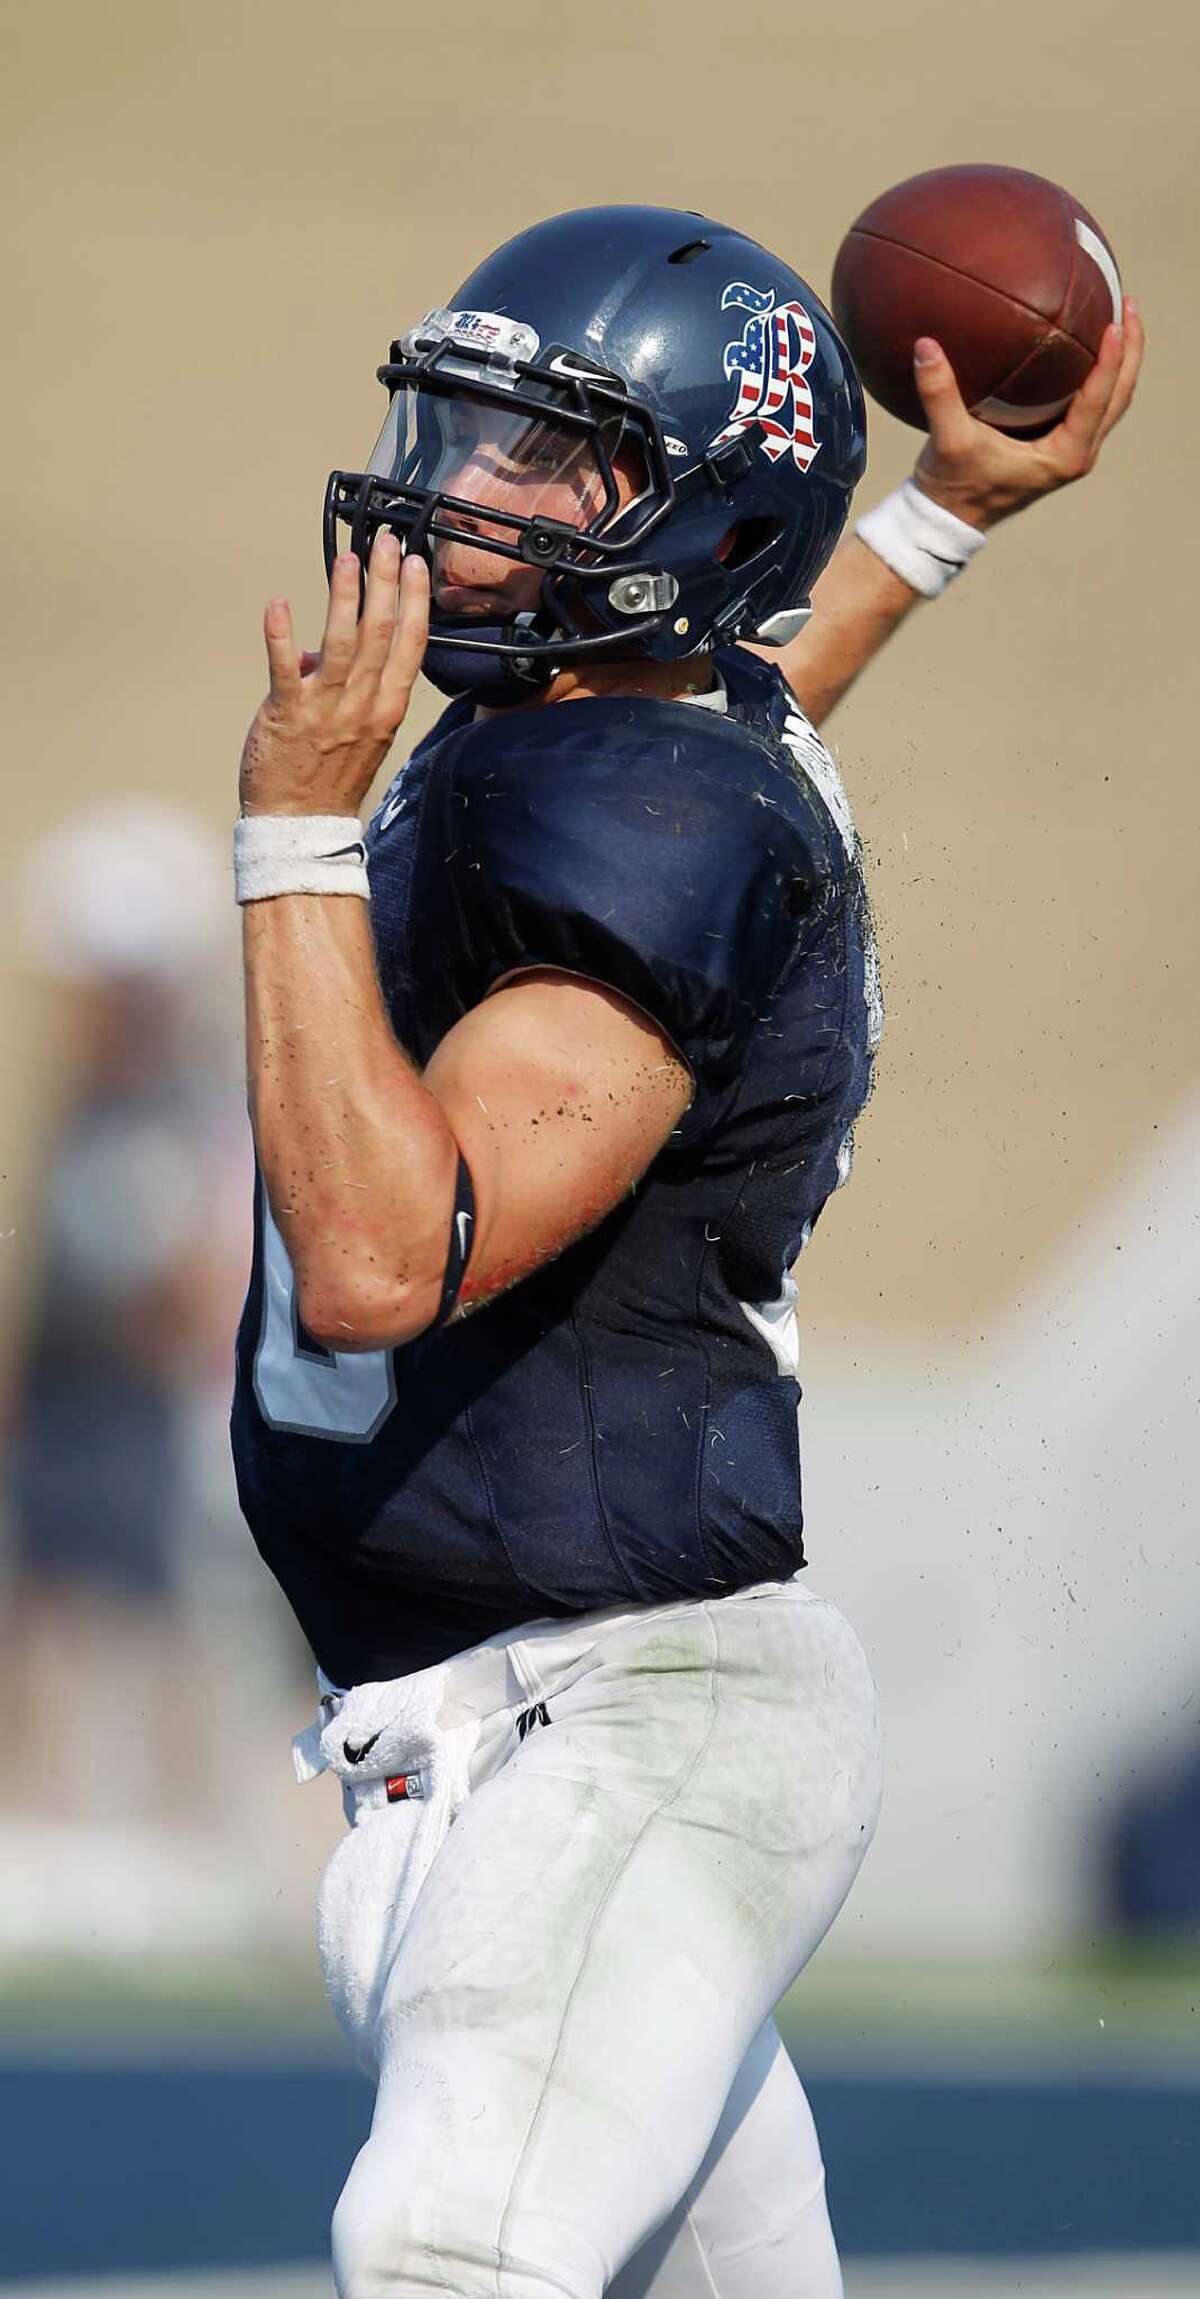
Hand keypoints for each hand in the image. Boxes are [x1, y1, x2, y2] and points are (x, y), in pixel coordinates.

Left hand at [239, 532, 429, 816]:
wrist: (300, 823)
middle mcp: (362, 704)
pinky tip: (278, 603)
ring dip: (345, 597)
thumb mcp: (361, 733)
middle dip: (384, 582)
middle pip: (380, 633)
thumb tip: (315, 649)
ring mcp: (326, 709)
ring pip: (341, 643)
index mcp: (386, 706)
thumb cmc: (330, 778)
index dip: (413, 600)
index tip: (414, 564)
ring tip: (347, 560)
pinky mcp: (287, 714)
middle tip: (386, 542)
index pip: (409, 644)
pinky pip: (284, 669)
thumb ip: (352, 688)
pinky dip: (281, 635)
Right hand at [910, 296, 1143, 529]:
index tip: (1115, 324)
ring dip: (1121, 361)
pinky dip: (1099, 375)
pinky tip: (1087, 346)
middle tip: (1130, 305)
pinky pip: (1093, 405)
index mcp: (1063, 456)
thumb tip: (924, 345)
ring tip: (1122, 318)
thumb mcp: (947, 440)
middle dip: (1131, 351)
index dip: (1111, 361)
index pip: (1098, 400)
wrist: (949, 518)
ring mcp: (1072, 451)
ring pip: (1112, 401)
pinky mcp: (1060, 446)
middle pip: (1120, 396)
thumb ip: (939, 393)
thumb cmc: (953, 487)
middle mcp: (1077, 454)